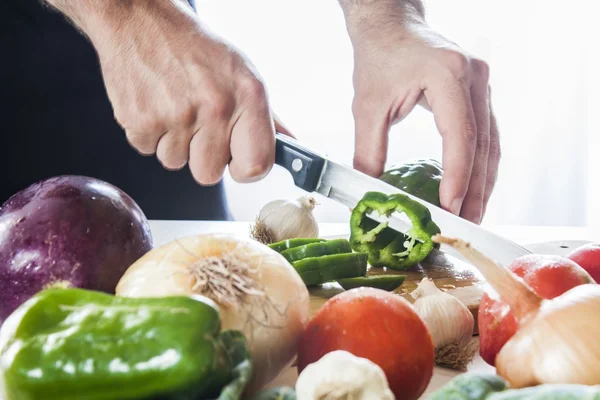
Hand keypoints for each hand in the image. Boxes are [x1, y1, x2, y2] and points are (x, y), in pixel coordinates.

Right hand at [81, 0, 285, 184]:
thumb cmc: (193, 46)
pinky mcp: (140, 119)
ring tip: (173, 106)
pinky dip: (148, 133)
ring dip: (173, 142)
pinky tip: (154, 104)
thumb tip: (290, 145)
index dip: (244, 169)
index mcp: (248, 95)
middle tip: (196, 123)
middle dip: (200, 155)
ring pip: (175, 163)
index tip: (236, 160)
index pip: (256, 165)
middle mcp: (215, 107)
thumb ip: (265, 115)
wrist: (140, 19)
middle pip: (209, 174)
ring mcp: (176, 115)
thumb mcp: (240, 71)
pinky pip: (146, 150)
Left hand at [342, 1, 499, 223]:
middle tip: (467, 222)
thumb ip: (368, 151)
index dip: (457, 175)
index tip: (450, 206)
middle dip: (475, 188)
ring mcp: (481, 83)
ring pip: (491, 142)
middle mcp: (474, 77)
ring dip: (483, 181)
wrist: (391, 27)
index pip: (460, 134)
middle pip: (483, 144)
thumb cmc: (379, 58)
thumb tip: (370, 193)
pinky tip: (473, 187)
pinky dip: (480, 164)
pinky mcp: (478, 92)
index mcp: (448, 75)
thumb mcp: (367, 106)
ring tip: (473, 213)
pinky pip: (486, 134)